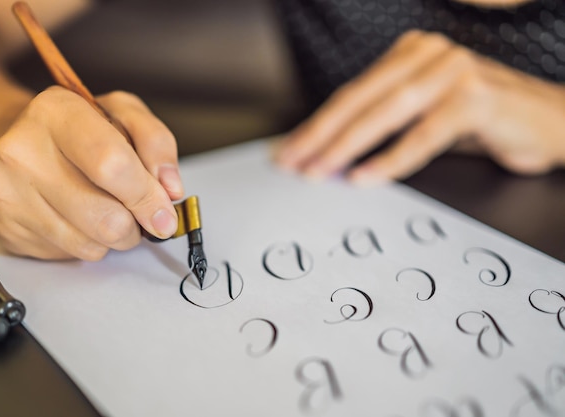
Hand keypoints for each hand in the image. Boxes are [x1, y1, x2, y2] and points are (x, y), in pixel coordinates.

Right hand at [0, 87, 183, 259]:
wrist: (16, 141)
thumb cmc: (78, 129)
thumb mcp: (124, 113)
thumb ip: (156, 143)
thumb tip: (170, 190)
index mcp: (56, 112)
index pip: (112, 164)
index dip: (147, 195)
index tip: (164, 213)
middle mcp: (23, 151)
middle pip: (106, 217)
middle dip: (136, 223)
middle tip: (140, 213)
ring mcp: (9, 193)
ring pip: (92, 244)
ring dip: (116, 236)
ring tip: (108, 209)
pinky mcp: (8, 228)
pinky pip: (71, 254)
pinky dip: (89, 242)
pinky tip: (81, 218)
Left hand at [276, 30, 564, 183]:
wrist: (548, 121)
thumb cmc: (481, 121)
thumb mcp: (425, 115)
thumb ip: (385, 125)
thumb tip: (332, 152)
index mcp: (410, 54)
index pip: (352, 93)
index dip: (317, 125)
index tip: (290, 150)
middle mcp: (428, 55)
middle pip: (360, 99)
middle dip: (321, 135)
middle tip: (293, 162)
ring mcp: (453, 71)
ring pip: (386, 112)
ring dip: (347, 146)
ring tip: (320, 171)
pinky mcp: (476, 96)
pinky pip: (424, 133)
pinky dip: (392, 159)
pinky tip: (366, 177)